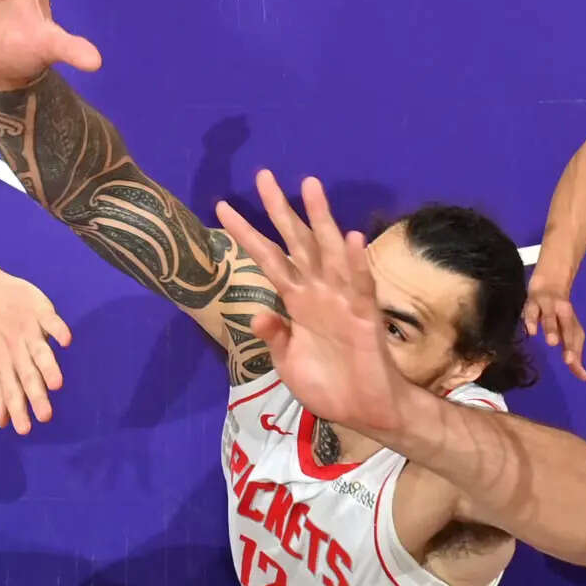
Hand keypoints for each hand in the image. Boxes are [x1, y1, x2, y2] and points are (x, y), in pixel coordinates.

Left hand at [0, 264, 72, 433]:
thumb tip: (3, 422)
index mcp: (5, 365)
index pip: (11, 392)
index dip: (18, 410)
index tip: (25, 430)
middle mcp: (16, 351)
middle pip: (28, 376)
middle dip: (36, 396)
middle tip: (46, 416)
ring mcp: (28, 331)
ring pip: (39, 352)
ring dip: (48, 367)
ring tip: (56, 384)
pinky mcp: (38, 311)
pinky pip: (50, 321)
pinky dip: (57, 330)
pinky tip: (66, 340)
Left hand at [214, 171, 411, 435]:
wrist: (362, 411)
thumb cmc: (327, 384)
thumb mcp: (287, 361)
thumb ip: (274, 336)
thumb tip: (256, 314)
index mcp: (297, 301)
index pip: (268, 259)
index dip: (247, 234)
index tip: (221, 207)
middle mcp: (318, 292)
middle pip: (297, 242)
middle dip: (281, 209)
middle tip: (264, 175)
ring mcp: (342, 300)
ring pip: (329, 251)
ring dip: (321, 219)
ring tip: (311, 185)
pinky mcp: (363, 316)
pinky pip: (360, 285)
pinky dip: (356, 263)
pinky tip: (352, 237)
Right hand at [523, 268, 585, 380]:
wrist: (548, 283)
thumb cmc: (556, 313)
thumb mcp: (566, 330)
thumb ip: (573, 352)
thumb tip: (583, 376)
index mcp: (571, 323)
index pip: (577, 341)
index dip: (578, 356)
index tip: (582, 375)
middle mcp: (563, 314)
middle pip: (568, 329)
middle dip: (568, 344)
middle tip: (569, 360)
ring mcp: (548, 306)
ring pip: (550, 318)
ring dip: (551, 329)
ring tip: (553, 342)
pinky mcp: (533, 301)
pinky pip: (531, 311)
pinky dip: (532, 320)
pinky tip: (531, 331)